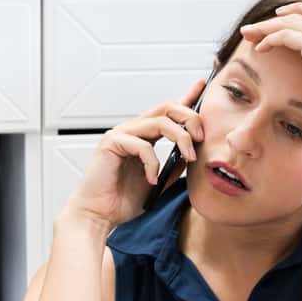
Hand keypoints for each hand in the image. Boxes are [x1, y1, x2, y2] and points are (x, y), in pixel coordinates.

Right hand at [62, 79, 206, 229]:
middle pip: (167, 107)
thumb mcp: (158, 182)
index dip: (186, 96)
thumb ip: (173, 167)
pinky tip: (151, 179)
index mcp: (143, 136)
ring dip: (181, 138)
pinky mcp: (112, 143)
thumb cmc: (121, 201)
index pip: (168, 111)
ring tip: (189, 157)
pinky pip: (143, 145)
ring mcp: (121, 134)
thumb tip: (191, 155)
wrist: (99, 215)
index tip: (202, 85)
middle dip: (190, 118)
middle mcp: (132, 131)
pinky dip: (153, 163)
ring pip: (160, 121)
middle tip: (201, 138)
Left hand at [238, 3, 301, 145]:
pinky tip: (259, 48)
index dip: (298, 10)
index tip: (279, 14)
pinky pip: (286, 35)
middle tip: (252, 28)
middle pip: (300, 15)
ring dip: (266, 27)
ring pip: (290, 22)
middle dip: (273, 20)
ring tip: (248, 35)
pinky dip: (270, 39)